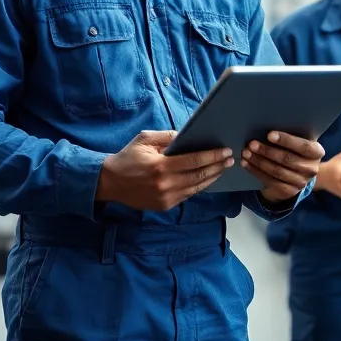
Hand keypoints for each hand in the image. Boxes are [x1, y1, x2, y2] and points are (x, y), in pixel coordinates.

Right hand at [96, 130, 233, 211]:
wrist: (109, 182)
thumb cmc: (128, 157)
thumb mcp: (145, 139)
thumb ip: (168, 136)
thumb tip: (188, 135)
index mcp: (161, 166)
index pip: (194, 161)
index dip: (213, 156)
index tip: (226, 151)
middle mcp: (165, 184)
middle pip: (199, 175)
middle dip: (218, 167)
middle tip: (230, 159)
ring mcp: (166, 197)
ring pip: (196, 187)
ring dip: (212, 177)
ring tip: (223, 169)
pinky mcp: (165, 205)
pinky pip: (188, 195)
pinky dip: (199, 186)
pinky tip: (207, 178)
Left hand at [242, 131, 324, 203]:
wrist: (297, 174)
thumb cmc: (295, 151)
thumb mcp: (298, 142)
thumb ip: (291, 134)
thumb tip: (268, 123)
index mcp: (317, 152)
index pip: (303, 146)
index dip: (286, 140)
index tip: (269, 135)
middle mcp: (311, 169)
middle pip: (287, 159)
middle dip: (267, 151)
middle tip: (252, 144)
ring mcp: (301, 182)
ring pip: (276, 171)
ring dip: (259, 161)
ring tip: (246, 153)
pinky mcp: (289, 191)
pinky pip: (270, 181)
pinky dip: (256, 171)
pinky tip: (246, 164)